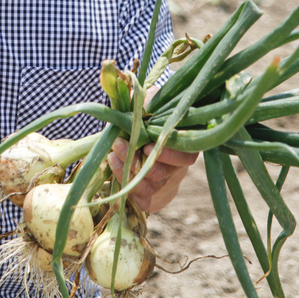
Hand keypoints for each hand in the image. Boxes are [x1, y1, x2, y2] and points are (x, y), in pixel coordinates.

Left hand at [106, 84, 198, 212]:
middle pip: (162, 173)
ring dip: (128, 174)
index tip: (148, 145)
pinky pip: (143, 202)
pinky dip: (131, 197)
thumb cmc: (146, 114)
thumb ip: (146, 100)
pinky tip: (116, 185)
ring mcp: (160, 181)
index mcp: (181, 145)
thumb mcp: (148, 102)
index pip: (186, 155)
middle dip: (138, 161)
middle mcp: (174, 167)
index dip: (169, 154)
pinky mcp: (146, 192)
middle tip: (120, 145)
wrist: (137, 134)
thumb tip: (136, 97)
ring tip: (111, 157)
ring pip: (149, 187)